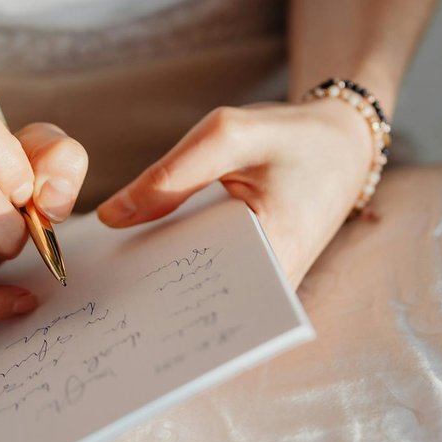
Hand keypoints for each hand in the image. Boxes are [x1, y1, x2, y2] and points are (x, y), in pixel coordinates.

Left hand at [97, 100, 373, 288]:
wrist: (340, 146)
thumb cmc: (289, 138)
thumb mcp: (230, 135)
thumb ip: (170, 175)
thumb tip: (111, 218)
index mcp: (277, 254)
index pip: (209, 296)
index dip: (161, 304)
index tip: (118, 306)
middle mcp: (272, 284)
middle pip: (199, 304)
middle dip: (152, 301)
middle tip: (101, 303)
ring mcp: (262, 284)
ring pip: (199, 296)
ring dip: (159, 286)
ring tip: (109, 287)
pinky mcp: (249, 273)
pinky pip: (204, 277)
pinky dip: (174, 266)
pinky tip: (135, 261)